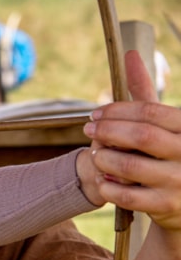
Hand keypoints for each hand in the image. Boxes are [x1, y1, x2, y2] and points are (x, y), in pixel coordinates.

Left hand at [83, 50, 180, 230]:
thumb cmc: (168, 154)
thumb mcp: (163, 123)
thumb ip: (145, 92)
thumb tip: (130, 53)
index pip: (150, 112)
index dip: (117, 110)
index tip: (95, 113)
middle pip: (139, 136)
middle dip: (107, 131)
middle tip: (87, 128)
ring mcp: (179, 181)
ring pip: (129, 165)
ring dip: (105, 158)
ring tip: (96, 154)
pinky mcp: (166, 206)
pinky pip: (126, 194)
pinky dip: (108, 185)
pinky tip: (102, 179)